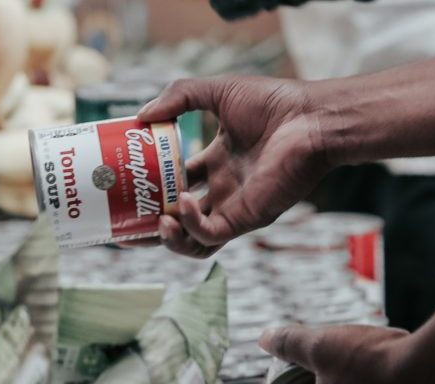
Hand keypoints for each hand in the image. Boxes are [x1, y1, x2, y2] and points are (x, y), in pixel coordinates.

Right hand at [133, 76, 338, 257]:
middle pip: (179, 218)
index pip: (176, 181)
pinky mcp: (247, 217)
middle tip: (124, 218)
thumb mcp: (217, 92)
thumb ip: (179, 97)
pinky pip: (211, 235)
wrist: (311, 119)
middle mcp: (224, 188)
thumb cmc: (275, 103)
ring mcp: (235, 206)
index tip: (124, 181)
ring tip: (154, 222)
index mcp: (217, 162)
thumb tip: (142, 116)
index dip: (149, 185)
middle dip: (150, 223)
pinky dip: (192, 226)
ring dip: (169, 238)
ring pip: (194, 240)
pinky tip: (183, 205)